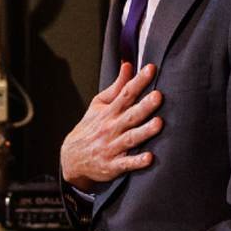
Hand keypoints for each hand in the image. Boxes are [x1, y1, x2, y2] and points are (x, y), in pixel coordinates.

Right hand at [59, 62, 163, 191]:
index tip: (151, 69)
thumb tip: (128, 64)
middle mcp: (111, 128)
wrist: (71, 158)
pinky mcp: (113, 166)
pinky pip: (126, 164)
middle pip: (130, 115)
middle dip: (144, 106)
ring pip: (130, 138)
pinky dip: (137, 161)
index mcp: (109, 112)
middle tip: (158, 96)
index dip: (138, 81)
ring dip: (144, 131)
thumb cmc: (90, 128)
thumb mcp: (99, 105)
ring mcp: (112, 147)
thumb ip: (117, 87)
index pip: (125, 94)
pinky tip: (149, 158)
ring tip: (159, 123)